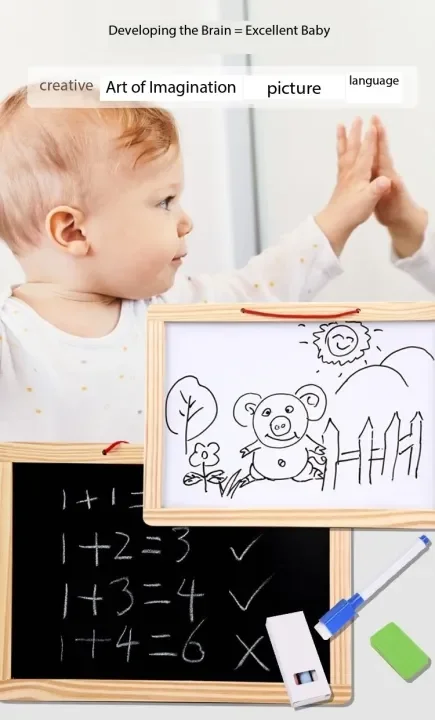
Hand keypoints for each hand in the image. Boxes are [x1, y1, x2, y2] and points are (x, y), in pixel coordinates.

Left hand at [315, 117, 390, 254]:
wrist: (334, 223)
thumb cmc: (352, 212)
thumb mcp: (369, 200)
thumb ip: (377, 188)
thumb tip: (386, 180)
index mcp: (358, 174)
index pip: (366, 153)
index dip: (370, 139)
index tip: (373, 124)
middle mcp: (349, 172)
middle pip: (353, 148)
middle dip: (356, 133)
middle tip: (357, 118)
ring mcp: (343, 177)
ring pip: (344, 153)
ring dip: (343, 138)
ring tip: (340, 126)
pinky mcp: (340, 183)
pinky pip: (341, 162)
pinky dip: (341, 152)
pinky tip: (342, 151)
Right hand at [372, 116, 427, 257]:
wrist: (401, 221)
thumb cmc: (396, 212)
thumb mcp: (394, 201)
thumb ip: (391, 190)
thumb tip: (390, 181)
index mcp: (386, 176)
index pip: (382, 153)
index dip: (379, 139)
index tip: (376, 124)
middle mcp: (383, 173)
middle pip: (377, 150)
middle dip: (375, 134)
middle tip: (372, 118)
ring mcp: (378, 178)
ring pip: (370, 156)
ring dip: (367, 143)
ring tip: (361, 129)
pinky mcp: (373, 183)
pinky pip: (365, 165)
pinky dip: (361, 157)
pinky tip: (355, 154)